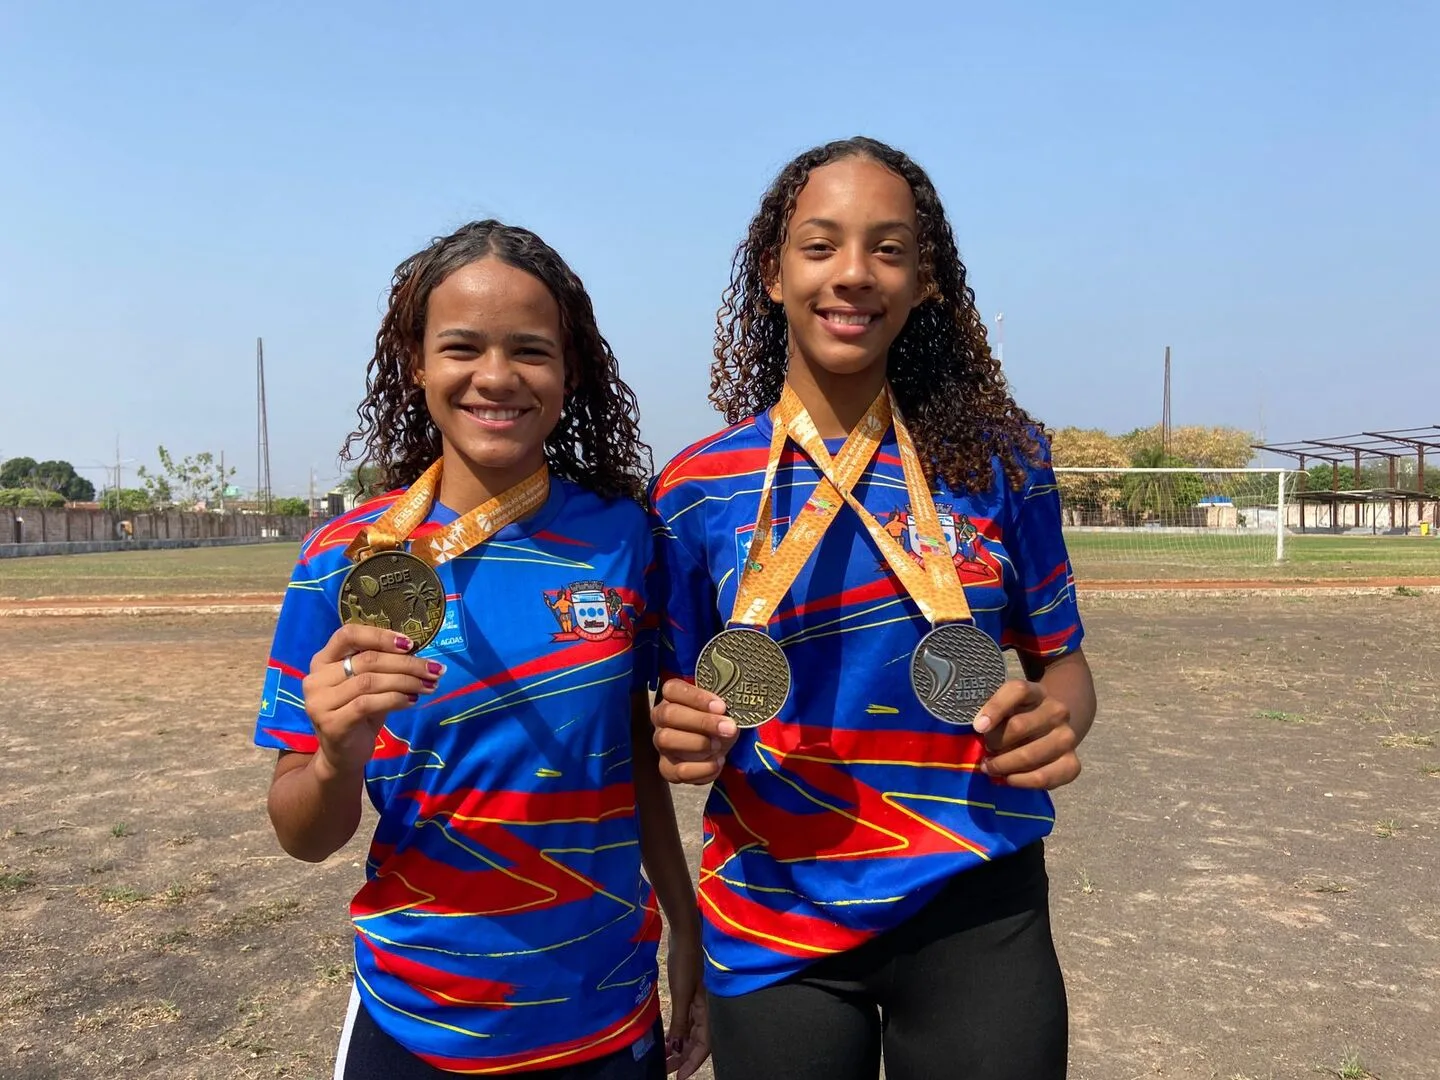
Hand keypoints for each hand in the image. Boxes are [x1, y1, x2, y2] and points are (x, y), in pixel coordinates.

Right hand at [302, 625, 442, 777]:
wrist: (343, 755)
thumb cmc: (359, 714)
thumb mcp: (369, 685)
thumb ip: (383, 666)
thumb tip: (418, 653)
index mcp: (323, 660)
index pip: (348, 634)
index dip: (380, 635)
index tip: (410, 644)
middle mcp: (316, 678)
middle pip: (367, 660)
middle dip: (407, 663)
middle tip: (435, 670)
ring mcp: (320, 702)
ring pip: (370, 681)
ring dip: (406, 681)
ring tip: (429, 686)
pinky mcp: (331, 723)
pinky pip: (368, 703)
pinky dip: (395, 699)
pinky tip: (412, 701)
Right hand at [652, 679, 735, 784]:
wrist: (720, 744)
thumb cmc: (718, 719)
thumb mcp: (722, 708)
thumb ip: (721, 705)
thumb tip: (729, 709)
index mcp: (672, 696)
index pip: (672, 689)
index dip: (696, 697)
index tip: (721, 706)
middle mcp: (661, 717)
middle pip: (668, 714)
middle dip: (701, 722)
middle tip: (727, 728)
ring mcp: (661, 743)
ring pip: (666, 740)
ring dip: (698, 743)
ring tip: (719, 745)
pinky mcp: (667, 767)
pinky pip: (677, 771)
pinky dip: (701, 768)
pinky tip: (718, 762)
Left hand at [664, 927, 708, 1078]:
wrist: (684, 935)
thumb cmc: (685, 962)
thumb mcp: (682, 994)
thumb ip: (681, 1021)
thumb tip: (678, 1048)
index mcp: (708, 1011)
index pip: (703, 1045)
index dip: (692, 1063)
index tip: (679, 1077)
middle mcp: (705, 1010)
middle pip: (696, 1042)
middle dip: (682, 1058)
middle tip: (665, 1071)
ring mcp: (697, 1002)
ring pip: (689, 1033)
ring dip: (677, 1047)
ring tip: (663, 1059)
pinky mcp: (688, 995)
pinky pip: (684, 1021)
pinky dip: (676, 1033)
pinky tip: (666, 1040)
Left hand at [973, 679, 1079, 789]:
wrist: (1049, 733)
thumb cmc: (1018, 720)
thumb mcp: (1004, 708)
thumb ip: (991, 713)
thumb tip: (980, 727)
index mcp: (1037, 692)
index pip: (1018, 690)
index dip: (995, 708)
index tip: (978, 727)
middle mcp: (1057, 711)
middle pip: (1018, 726)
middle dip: (994, 743)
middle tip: (985, 752)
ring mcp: (1067, 737)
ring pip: (1029, 754)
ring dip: (1004, 765)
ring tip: (991, 767)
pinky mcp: (1072, 763)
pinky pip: (1044, 777)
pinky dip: (1021, 781)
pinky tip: (1009, 778)